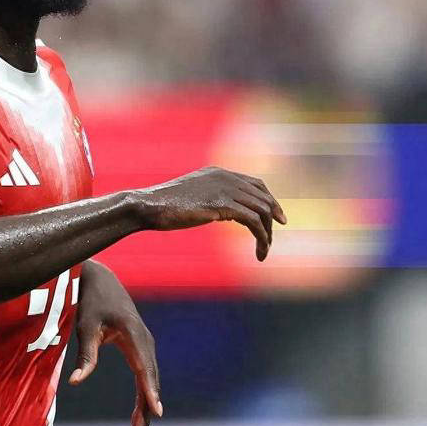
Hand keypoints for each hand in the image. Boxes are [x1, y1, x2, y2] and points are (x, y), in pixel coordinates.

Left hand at [69, 261, 160, 425]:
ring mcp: (145, 346)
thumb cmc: (90, 301)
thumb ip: (85, 355)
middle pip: (149, 381)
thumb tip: (76, 382)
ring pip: (149, 381)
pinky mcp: (139, 349)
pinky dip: (144, 396)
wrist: (100, 280)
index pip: (144, 368)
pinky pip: (145, 376)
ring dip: (145, 408)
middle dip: (145, 410)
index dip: (149, 391)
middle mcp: (145, 342)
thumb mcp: (85, 326)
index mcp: (134, 335)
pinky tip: (140, 414)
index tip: (156, 411)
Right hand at [132, 167, 286, 260]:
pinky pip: (253, 221)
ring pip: (262, 210)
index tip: (276, 219)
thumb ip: (210, 199)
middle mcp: (226, 177)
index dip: (270, 201)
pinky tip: (259, 251)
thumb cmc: (164, 206)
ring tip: (263, 252)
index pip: (256, 184)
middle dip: (272, 220)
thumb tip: (220, 211)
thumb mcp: (192, 197)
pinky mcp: (223, 205)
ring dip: (267, 234)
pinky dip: (261, 237)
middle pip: (263, 198)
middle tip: (270, 241)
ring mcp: (225, 189)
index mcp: (219, 173)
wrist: (149, 206)